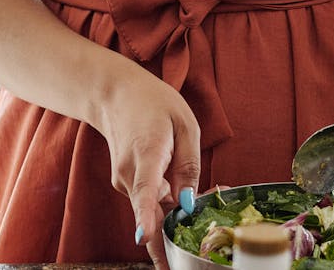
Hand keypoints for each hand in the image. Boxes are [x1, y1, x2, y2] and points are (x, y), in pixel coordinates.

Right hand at [88, 55, 201, 269]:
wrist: (114, 96)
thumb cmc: (152, 105)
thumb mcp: (185, 126)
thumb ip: (189, 166)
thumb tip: (188, 205)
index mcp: (146, 154)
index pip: (144, 191)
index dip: (145, 217)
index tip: (144, 238)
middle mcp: (129, 174)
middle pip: (155, 214)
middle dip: (185, 225)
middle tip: (218, 204)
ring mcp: (123, 182)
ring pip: (156, 211)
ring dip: (182, 211)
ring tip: (211, 189)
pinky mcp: (126, 187)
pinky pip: (151, 203)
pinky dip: (170, 202)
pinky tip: (184, 186)